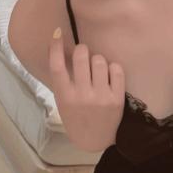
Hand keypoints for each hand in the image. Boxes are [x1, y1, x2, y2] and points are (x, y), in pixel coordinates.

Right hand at [48, 28, 125, 151]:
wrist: (94, 140)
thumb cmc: (76, 117)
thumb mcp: (63, 102)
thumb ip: (64, 80)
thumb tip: (65, 50)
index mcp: (65, 96)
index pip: (57, 66)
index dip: (55, 47)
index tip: (57, 33)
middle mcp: (82, 95)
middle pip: (81, 58)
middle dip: (82, 49)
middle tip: (83, 52)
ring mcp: (101, 96)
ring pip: (100, 61)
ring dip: (98, 59)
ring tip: (97, 67)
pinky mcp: (117, 98)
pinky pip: (117, 69)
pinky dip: (113, 67)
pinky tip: (109, 73)